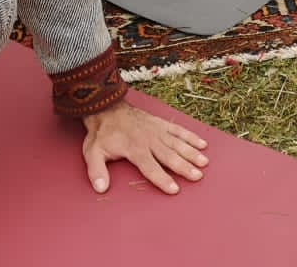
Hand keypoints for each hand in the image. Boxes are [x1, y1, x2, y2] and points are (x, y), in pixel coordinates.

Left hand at [81, 104, 209, 194]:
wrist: (107, 107)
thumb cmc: (101, 134)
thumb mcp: (92, 152)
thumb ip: (97, 171)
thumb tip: (101, 188)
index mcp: (134, 148)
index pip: (150, 167)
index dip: (162, 179)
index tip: (174, 189)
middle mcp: (149, 139)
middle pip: (169, 155)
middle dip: (184, 166)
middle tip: (198, 176)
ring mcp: (157, 130)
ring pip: (177, 143)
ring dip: (191, 152)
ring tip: (204, 162)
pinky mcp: (161, 123)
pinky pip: (178, 130)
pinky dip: (190, 136)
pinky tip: (202, 144)